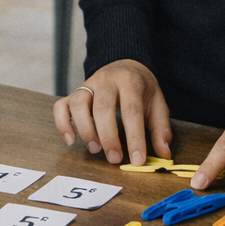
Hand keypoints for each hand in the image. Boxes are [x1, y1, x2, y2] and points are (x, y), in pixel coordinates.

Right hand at [53, 59, 171, 165]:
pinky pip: (61, 106)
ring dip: (85, 130)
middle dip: (108, 136)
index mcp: (130, 82)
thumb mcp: (157, 104)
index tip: (137, 160)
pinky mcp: (74, 93)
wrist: (125, 65)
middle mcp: (106, 80)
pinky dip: (62, 124)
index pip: (131, 111)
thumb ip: (160, 129)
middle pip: (102, 107)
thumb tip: (163, 155)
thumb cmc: (141, 89)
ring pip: (78, 104)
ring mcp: (87, 85)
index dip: (134, 137)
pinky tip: (71, 140)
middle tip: (115, 159)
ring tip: (95, 149)